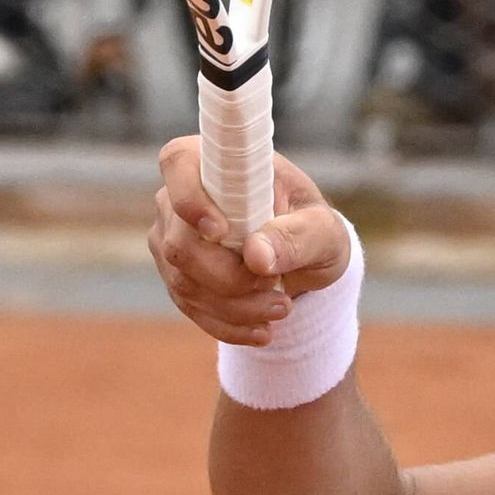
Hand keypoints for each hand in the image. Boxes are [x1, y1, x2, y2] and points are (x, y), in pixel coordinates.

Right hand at [150, 138, 351, 345]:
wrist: (305, 260)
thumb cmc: (313, 228)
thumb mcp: (323, 230)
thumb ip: (296, 236)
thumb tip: (256, 256)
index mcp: (217, 162)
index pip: (179, 162)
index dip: (190, 198)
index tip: (221, 232)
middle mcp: (180, 196)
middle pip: (180, 243)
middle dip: (230, 278)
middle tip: (276, 288)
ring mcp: (171, 238)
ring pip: (184, 282)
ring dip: (236, 306)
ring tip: (282, 309)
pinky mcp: (175, 275)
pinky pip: (190, 307)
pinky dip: (228, 324)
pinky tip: (262, 331)